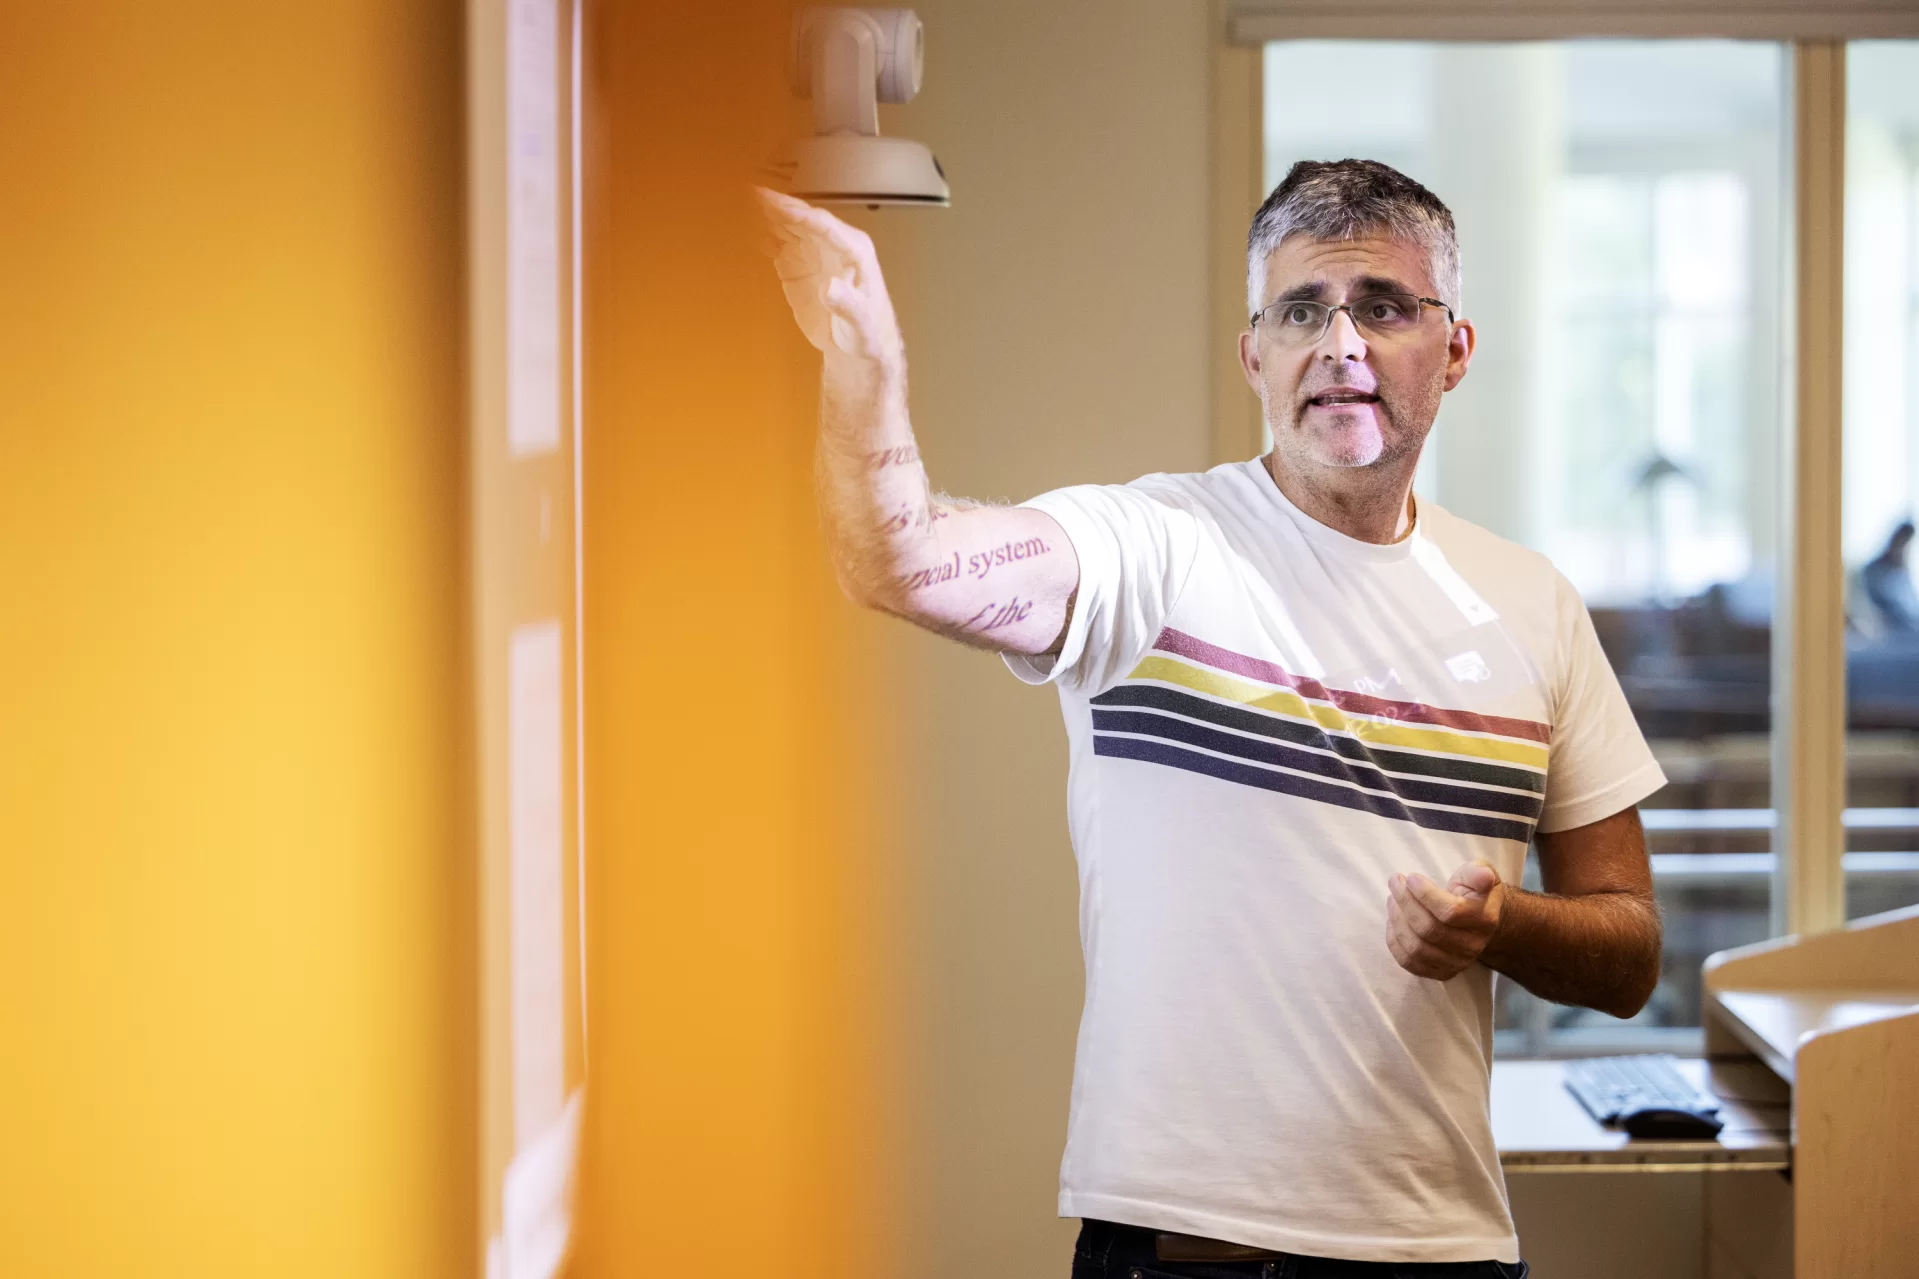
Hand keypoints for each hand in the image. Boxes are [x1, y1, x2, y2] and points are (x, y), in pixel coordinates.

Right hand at [755, 186, 902, 362]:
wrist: (857, 351)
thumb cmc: (869, 334)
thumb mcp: (862, 323)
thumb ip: (848, 304)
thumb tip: (831, 288)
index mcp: (854, 249)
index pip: (822, 223)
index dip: (797, 213)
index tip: (774, 204)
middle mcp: (832, 244)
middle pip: (800, 217)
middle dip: (775, 205)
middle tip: (748, 193)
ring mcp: (812, 252)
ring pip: (785, 225)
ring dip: (763, 215)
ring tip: (738, 203)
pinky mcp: (795, 265)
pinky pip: (775, 242)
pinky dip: (758, 234)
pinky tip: (741, 227)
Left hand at [1385, 861, 1503, 981]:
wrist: (1480, 921)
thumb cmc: (1474, 892)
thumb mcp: (1480, 874)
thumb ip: (1479, 873)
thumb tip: (1484, 875)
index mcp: (1484, 919)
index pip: (1449, 912)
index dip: (1425, 894)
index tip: (1411, 877)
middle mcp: (1472, 946)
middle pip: (1429, 930)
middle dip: (1406, 902)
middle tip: (1395, 882)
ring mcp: (1457, 963)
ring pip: (1417, 947)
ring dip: (1397, 921)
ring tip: (1392, 899)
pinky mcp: (1441, 972)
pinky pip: (1410, 962)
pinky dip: (1395, 941)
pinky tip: (1393, 921)